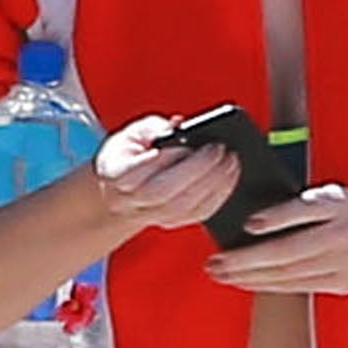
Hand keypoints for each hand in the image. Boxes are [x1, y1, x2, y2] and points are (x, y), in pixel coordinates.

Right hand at [96, 117, 231, 240]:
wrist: (124, 189)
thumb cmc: (132, 153)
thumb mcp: (134, 133)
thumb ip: (153, 127)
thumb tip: (179, 125)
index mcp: (117, 173)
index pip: (139, 170)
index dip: (166, 159)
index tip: (191, 144)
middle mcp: (132, 200)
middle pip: (165, 192)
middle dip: (197, 170)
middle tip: (221, 150)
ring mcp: (153, 216)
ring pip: (184, 206)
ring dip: (213, 184)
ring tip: (231, 161)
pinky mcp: (173, 222)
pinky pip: (199, 213)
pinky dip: (218, 196)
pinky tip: (230, 177)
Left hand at [204, 188, 347, 303]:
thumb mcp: (337, 197)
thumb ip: (302, 205)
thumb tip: (251, 220)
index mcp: (342, 204)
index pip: (306, 210)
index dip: (277, 218)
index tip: (248, 223)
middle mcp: (345, 235)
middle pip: (290, 251)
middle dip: (248, 259)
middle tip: (216, 261)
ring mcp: (345, 263)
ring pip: (290, 273)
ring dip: (251, 276)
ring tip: (221, 273)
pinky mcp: (343, 283)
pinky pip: (299, 286)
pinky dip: (269, 284)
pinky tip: (246, 281)